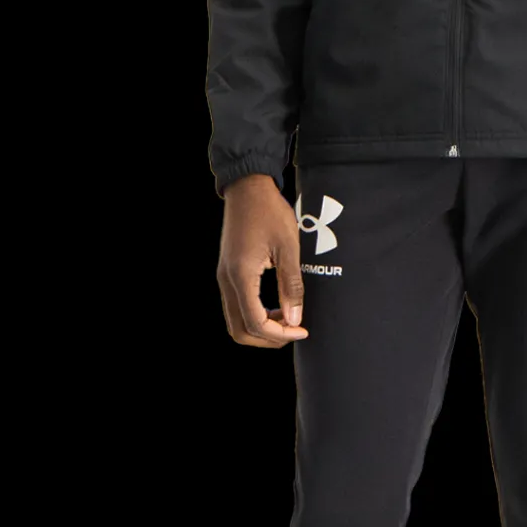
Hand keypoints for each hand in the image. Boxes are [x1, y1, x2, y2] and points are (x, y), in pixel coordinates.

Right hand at [216, 173, 308, 347]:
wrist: (248, 188)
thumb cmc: (270, 213)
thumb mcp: (288, 248)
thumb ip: (291, 286)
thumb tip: (294, 320)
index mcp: (241, 275)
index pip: (255, 322)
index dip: (280, 334)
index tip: (302, 330)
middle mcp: (226, 280)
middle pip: (239, 331)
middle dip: (267, 338)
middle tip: (293, 331)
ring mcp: (223, 277)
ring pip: (235, 321)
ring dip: (260, 328)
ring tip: (286, 319)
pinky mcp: (227, 273)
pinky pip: (236, 306)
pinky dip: (254, 315)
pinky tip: (276, 307)